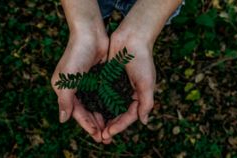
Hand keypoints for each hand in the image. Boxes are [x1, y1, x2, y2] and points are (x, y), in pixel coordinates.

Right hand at [51, 32, 108, 141]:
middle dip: (95, 124)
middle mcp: (74, 88)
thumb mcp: (67, 79)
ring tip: (111, 129)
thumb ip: (65, 100)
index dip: (86, 125)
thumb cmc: (76, 54)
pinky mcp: (97, 78)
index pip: (76, 112)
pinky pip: (102, 95)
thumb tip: (62, 120)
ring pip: (95, 105)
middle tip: (106, 137)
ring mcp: (86, 83)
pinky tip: (114, 112)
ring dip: (102, 117)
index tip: (97, 135)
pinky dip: (107, 105)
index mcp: (64, 89)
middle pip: (86, 111)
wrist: (90, 33)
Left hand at [100, 0, 181, 143]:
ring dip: (103, 117)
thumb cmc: (142, 59)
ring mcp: (117, 86)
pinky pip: (101, 94)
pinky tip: (89, 110)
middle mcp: (128, 93)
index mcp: (139, 96)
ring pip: (109, 106)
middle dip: (110, 125)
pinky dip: (97, 102)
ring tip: (95, 127)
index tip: (109, 132)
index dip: (120, 126)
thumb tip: (144, 122)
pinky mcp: (107, 78)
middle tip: (101, 136)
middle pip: (118, 114)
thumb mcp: (147, 82)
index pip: (129, 116)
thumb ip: (146, 102)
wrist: (132, 37)